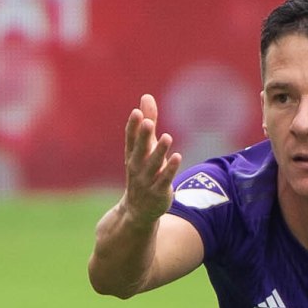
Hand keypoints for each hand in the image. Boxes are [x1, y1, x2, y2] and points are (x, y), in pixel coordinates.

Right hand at [122, 93, 181, 226]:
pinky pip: (164, 180)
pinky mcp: (158, 192)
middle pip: (140, 150)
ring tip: (167, 137)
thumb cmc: (142, 172)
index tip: (137, 113)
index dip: (133, 127)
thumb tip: (146, 96)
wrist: (138, 210)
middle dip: (143, 137)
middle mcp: (136, 167)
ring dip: (159, 152)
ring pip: (153, 165)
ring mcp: (146, 180)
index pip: (130, 139)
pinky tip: (178, 157)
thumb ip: (147, 123)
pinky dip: (170, 169)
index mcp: (132, 155)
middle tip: (148, 122)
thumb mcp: (143, 148)